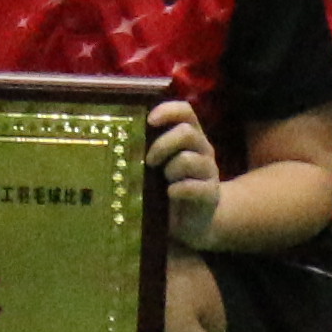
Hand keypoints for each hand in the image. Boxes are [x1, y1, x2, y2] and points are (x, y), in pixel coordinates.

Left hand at [141, 99, 222, 251]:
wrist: (195, 221)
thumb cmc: (169, 186)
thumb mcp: (159, 164)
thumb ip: (148, 148)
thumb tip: (119, 137)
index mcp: (190, 136)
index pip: (185, 111)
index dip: (168, 111)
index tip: (149, 120)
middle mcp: (203, 149)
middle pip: (187, 132)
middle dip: (162, 145)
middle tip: (149, 161)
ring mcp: (209, 171)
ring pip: (188, 159)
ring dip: (170, 170)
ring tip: (163, 182)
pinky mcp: (211, 193)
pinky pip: (193, 186)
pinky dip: (178, 190)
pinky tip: (170, 195)